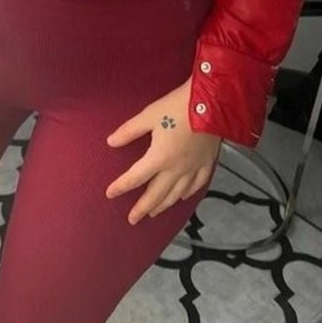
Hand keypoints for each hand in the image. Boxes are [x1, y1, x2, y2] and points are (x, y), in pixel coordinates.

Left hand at [105, 78, 221, 222]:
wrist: (211, 103)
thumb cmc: (178, 107)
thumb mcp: (148, 115)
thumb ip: (129, 131)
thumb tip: (111, 142)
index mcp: (159, 158)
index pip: (136, 177)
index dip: (121, 186)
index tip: (110, 193)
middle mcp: (176, 169)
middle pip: (157, 194)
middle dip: (143, 207)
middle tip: (132, 219)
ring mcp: (193, 168)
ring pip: (176, 194)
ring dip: (163, 205)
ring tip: (154, 213)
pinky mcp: (207, 162)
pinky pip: (197, 184)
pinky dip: (188, 193)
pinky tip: (182, 197)